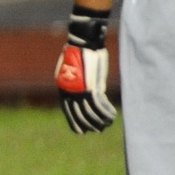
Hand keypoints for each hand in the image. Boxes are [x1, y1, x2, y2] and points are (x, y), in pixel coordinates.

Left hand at [55, 7, 116, 133]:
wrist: (84, 42)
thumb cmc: (79, 53)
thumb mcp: (74, 71)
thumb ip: (77, 84)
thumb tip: (85, 94)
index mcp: (62, 88)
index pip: (68, 111)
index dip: (75, 122)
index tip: (81, 132)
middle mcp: (69, 91)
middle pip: (79, 114)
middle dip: (89, 124)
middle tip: (98, 130)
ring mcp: (80, 89)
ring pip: (90, 112)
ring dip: (100, 120)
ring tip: (108, 123)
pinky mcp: (92, 86)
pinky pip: (100, 104)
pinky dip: (107, 112)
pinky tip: (112, 115)